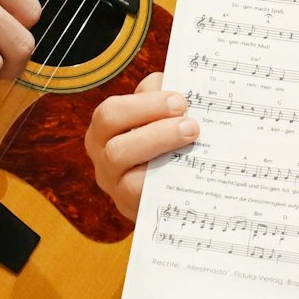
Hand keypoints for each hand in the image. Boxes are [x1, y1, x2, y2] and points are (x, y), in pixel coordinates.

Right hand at [85, 72, 198, 218]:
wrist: (165, 177)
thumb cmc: (161, 130)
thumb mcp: (156, 109)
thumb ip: (162, 95)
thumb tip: (184, 85)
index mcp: (103, 130)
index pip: (110, 115)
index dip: (145, 106)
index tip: (180, 101)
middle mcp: (103, 162)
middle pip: (115, 150)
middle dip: (156, 135)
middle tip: (191, 125)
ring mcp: (118, 192)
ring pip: (131, 183)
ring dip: (166, 165)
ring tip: (193, 143)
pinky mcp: (138, 213)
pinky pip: (153, 206)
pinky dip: (173, 188)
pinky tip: (195, 172)